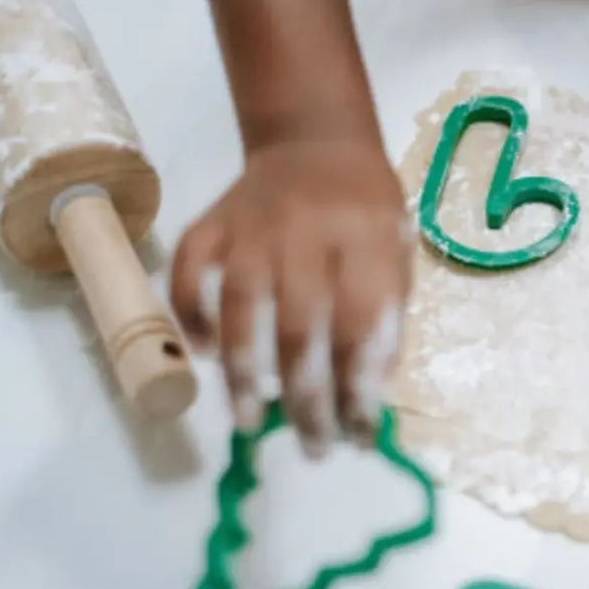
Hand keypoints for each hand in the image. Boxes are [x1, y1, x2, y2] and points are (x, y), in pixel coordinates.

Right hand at [170, 135, 410, 457]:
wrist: (317, 141)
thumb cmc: (368, 212)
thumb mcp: (399, 256)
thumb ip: (387, 320)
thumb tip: (368, 397)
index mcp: (367, 237)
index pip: (361, 327)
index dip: (359, 388)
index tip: (360, 436)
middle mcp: (307, 230)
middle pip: (300, 327)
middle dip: (307, 399)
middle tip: (313, 447)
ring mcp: (251, 225)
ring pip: (240, 306)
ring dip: (244, 373)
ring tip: (250, 422)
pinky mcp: (211, 221)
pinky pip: (189, 271)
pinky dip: (192, 315)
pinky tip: (206, 357)